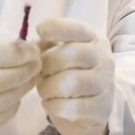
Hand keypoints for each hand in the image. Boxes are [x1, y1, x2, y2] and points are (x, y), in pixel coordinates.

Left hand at [36, 18, 114, 134]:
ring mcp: (106, 84)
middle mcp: (105, 59)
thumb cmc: (72, 73)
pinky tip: (51, 104)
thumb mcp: (63, 54)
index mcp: (95, 40)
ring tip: (43, 90)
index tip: (39, 30)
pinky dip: (55, 106)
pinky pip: (73, 107)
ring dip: (49, 88)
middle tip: (39, 73)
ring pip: (71, 83)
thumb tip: (28, 46)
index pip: (78, 29)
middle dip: (47, 65)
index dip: (57, 27)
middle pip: (72, 55)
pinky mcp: (102, 107)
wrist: (93, 105)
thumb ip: (47, 46)